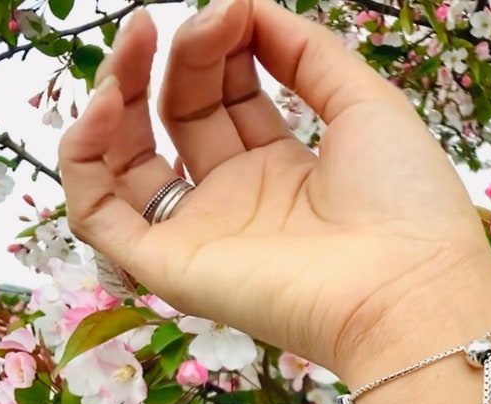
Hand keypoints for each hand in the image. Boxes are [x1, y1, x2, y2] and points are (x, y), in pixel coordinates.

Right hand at [59, 0, 490, 381]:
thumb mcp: (364, 105)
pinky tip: (105, 106)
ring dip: (117, 96)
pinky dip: (82, 159)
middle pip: (180, 117)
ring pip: (127, 163)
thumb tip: (251, 6)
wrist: (408, 288)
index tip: (234, 7)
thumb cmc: (403, 201)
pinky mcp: (171, 268)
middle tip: (194, 18)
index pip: (228, 98)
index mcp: (284, 169)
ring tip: (134, 45)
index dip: (222, 46)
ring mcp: (201, 235)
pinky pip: (98, 216)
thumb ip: (307, 52)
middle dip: (179, 57)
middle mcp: (238, 201)